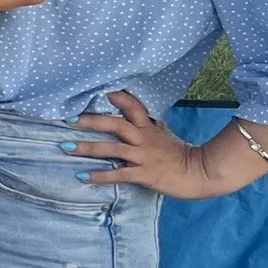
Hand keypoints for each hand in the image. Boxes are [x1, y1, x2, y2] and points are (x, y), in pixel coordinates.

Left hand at [70, 91, 231, 197]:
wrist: (202, 174)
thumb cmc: (180, 155)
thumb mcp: (163, 135)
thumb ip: (146, 125)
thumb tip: (132, 116)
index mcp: (148, 128)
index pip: (133, 107)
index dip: (116, 98)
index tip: (98, 91)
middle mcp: (144, 139)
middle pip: (116, 125)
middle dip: (91, 121)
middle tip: (68, 118)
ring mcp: (144, 157)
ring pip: (112, 149)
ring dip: (88, 148)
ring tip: (65, 147)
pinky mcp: (145, 174)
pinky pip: (119, 174)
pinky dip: (100, 175)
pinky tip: (83, 176)